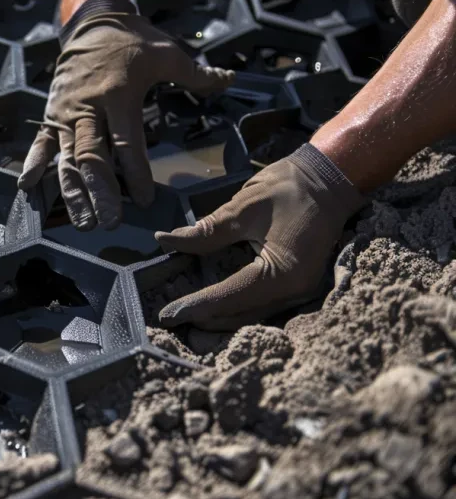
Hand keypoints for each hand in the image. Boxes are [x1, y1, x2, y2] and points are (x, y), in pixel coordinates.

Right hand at [18, 9, 234, 229]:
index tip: (143, 200)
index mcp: (117, 94)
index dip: (135, 173)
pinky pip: (40, 142)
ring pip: (66, 157)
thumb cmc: (132, 41)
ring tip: (83, 221)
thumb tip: (230, 80)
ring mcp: (65, 113)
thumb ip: (196, 73)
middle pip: (91, 156)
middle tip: (110, 222)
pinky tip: (28, 188)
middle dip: (100, 192)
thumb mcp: (165, 53)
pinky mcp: (50, 114)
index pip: (127, 142)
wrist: (92, 22)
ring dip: (72, 191)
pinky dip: (34, 164)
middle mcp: (87, 108)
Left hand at [154, 144, 365, 330]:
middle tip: (171, 317)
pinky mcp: (298, 286)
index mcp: (283, 274)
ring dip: (219, 317)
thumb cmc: (289, 189)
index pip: (231, 296)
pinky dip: (237, 306)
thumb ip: (206, 233)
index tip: (168, 313)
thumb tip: (167, 240)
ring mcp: (301, 292)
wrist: (331, 180)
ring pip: (252, 314)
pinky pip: (263, 305)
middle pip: (242, 314)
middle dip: (205, 318)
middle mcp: (295, 292)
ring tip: (187, 315)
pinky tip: (214, 306)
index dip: (197, 304)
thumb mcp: (243, 209)